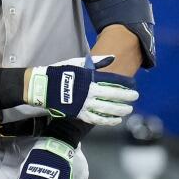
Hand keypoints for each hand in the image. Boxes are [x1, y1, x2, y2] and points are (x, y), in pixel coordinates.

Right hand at [24, 55, 138, 125]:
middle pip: (113, 94)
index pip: (112, 80)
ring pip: (107, 108)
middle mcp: (89, 91)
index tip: (133, 84)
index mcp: (89, 77)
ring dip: (120, 110)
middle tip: (135, 97)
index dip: (125, 82)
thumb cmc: (60, 72)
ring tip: (128, 110)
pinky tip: (117, 120)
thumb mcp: (77, 62)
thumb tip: (112, 58)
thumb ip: (96, 62)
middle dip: (127, 96)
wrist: (43, 87)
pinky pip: (97, 119)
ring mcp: (84, 104)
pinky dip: (108, 120)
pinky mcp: (79, 114)